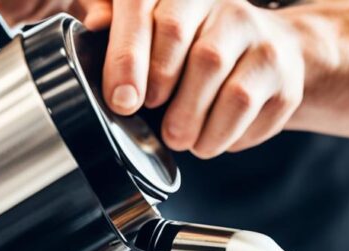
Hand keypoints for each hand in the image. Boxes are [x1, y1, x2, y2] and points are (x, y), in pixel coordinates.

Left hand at [0, 0, 306, 158]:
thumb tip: (64, 44)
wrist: (275, 57)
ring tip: (188, 140)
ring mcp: (259, 39)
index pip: (151, 13)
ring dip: (200, 127)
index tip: (123, 101)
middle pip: (198, 54)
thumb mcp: (152, 34)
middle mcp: (223, 9)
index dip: (131, 59)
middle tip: (161, 128)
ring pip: (229, 89)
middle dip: (173, 103)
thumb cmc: (197, 51)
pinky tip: (218, 137)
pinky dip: (231, 137)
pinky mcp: (284, 75)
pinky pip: (254, 112)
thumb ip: (114, 38)